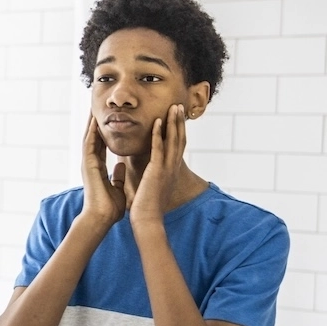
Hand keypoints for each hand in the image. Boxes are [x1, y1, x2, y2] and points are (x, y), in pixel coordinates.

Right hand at [79, 115, 125, 228]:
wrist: (102, 218)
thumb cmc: (110, 208)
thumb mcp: (117, 187)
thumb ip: (117, 176)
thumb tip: (121, 164)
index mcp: (99, 168)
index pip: (101, 145)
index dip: (103, 131)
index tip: (107, 118)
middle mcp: (91, 163)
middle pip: (93, 137)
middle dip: (95, 122)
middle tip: (96, 106)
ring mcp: (87, 163)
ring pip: (89, 137)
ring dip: (91, 122)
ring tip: (93, 106)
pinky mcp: (88, 165)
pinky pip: (89, 144)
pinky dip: (92, 132)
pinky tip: (94, 120)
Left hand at [130, 103, 186, 225]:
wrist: (147, 220)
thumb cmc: (147, 206)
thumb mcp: (152, 186)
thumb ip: (151, 175)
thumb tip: (147, 171)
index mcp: (170, 170)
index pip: (177, 146)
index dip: (178, 131)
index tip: (177, 117)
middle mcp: (172, 167)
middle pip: (179, 139)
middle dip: (179, 122)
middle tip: (179, 106)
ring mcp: (166, 168)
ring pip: (172, 140)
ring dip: (173, 122)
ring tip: (173, 107)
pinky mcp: (156, 171)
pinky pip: (158, 148)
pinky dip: (159, 134)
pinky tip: (157, 122)